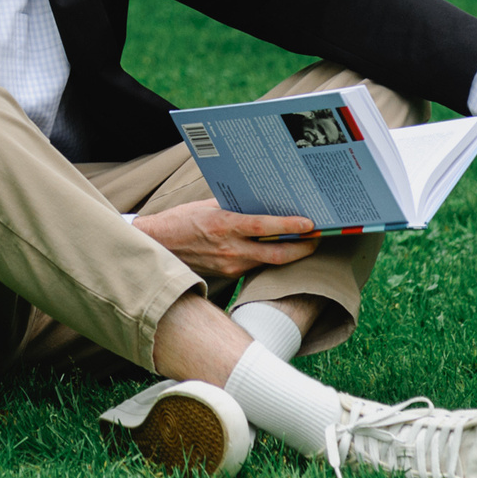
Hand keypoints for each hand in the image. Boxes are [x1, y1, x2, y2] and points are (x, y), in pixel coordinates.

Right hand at [131, 199, 320, 279]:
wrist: (158, 246)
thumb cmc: (181, 221)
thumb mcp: (208, 205)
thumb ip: (235, 206)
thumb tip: (262, 202)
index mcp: (224, 226)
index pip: (265, 228)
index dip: (290, 227)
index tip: (311, 224)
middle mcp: (230, 249)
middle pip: (276, 256)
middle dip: (302, 249)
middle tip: (318, 239)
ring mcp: (230, 266)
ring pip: (269, 263)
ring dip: (288, 254)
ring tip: (305, 242)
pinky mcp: (229, 275)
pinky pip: (256, 266)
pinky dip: (269, 258)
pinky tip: (279, 249)